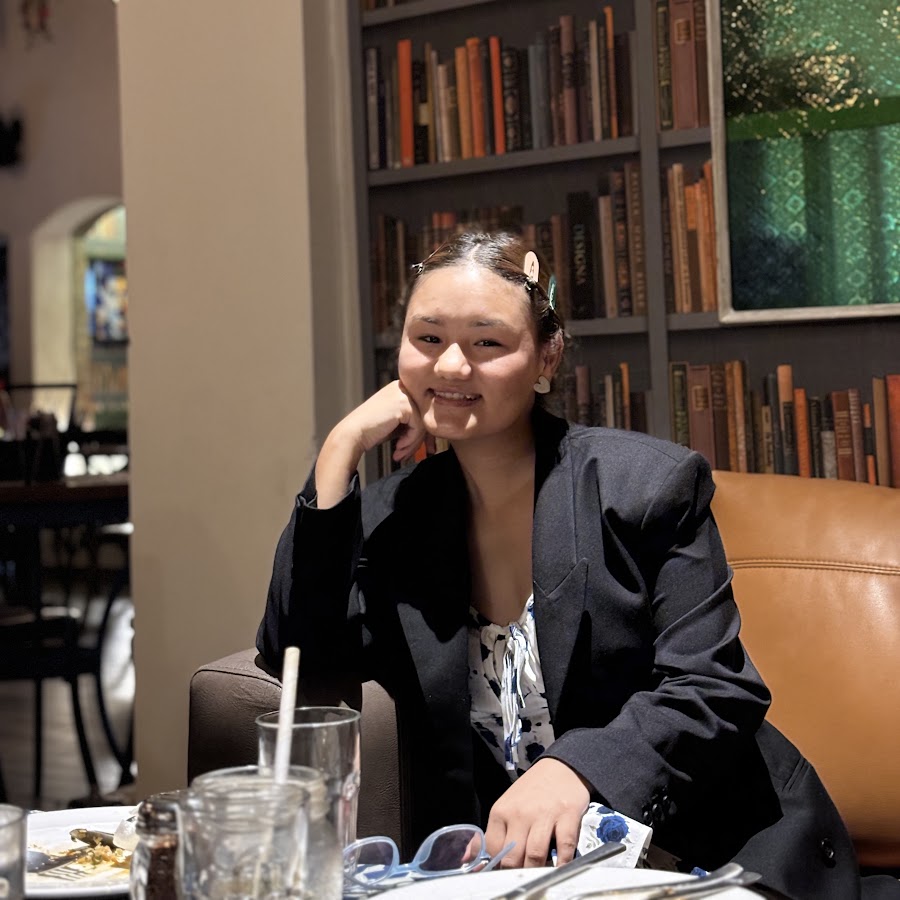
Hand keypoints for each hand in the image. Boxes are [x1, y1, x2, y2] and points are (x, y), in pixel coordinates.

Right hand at [315, 380, 425, 506]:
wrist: (352, 435)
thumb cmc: (371, 432)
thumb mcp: (397, 424)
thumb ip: (413, 422)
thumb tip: (433, 435)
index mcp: (400, 389)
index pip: (421, 411)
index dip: (423, 433)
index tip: (423, 450)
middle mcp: (402, 387)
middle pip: (424, 416)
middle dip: (419, 440)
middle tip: (408, 455)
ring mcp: (403, 394)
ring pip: (423, 423)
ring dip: (413, 443)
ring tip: (400, 454)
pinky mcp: (403, 404)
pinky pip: (418, 426)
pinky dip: (410, 441)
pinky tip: (398, 447)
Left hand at [485, 757, 590, 868]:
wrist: (561, 767)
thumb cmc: (532, 790)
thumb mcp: (506, 806)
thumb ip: (491, 834)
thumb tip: (468, 858)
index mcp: (501, 812)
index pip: (492, 849)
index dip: (497, 866)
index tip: (503, 871)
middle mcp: (520, 814)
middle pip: (512, 857)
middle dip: (516, 873)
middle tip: (522, 877)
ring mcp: (543, 815)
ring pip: (535, 855)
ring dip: (537, 870)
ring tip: (539, 874)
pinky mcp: (566, 816)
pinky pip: (564, 847)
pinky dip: (562, 862)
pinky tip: (560, 866)